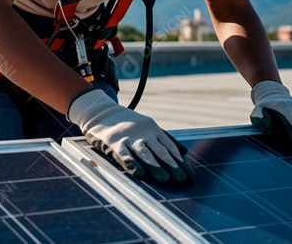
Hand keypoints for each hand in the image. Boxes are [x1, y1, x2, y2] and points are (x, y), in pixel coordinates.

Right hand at [67, 89, 192, 182]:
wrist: (101, 112)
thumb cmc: (128, 124)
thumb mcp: (148, 127)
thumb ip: (166, 139)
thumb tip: (184, 152)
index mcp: (153, 129)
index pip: (169, 147)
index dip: (180, 161)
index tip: (190, 174)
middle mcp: (143, 133)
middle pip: (159, 151)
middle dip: (172, 166)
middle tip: (182, 179)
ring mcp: (128, 137)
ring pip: (144, 153)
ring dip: (155, 166)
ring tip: (166, 179)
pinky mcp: (113, 142)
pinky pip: (124, 154)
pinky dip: (132, 163)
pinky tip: (139, 173)